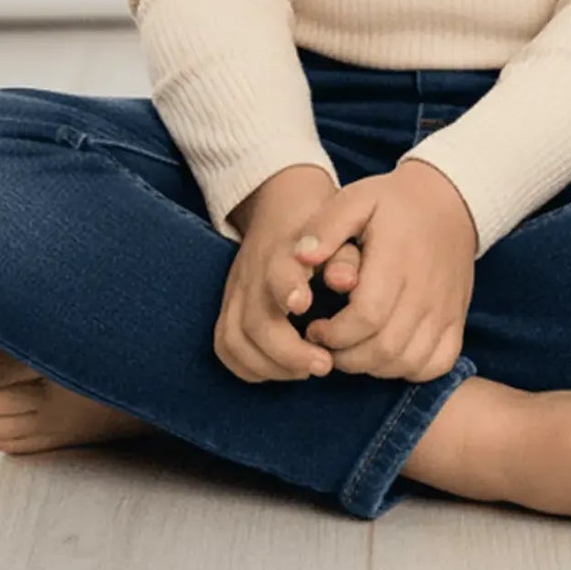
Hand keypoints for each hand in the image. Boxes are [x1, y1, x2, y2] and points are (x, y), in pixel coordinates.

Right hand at [214, 166, 363, 384]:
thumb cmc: (322, 221)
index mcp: (284, 249)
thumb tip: (345, 284)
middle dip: (289, 353)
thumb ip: (346, 258)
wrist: (282, 199)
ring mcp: (236, 288)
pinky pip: (224, 344)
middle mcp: (254, 271)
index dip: (288, 292)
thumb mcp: (343, 228)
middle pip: (255, 322)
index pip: (277, 273)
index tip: (307, 310)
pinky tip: (279, 370)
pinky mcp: (228, 303)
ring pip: (234, 338)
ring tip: (305, 371)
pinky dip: (247, 366)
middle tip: (325, 364)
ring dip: (269, 366)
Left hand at [291, 162, 476, 381]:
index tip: (314, 328)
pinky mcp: (456, 319)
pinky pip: (436, 363)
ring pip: (408, 361)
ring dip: (372, 366)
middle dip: (345, 356)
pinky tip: (385, 354)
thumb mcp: (355, 199)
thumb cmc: (392, 202)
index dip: (334, 334)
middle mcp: (425, 289)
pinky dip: (408, 370)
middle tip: (326, 344)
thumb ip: (325, 227)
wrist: (448, 201)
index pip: (366, 317)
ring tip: (350, 349)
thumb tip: (301, 258)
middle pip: (385, 347)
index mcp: (397, 260)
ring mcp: (445, 308)